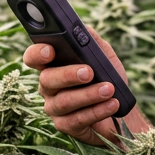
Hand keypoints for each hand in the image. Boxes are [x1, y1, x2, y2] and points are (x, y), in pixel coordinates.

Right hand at [22, 26, 129, 145]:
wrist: (121, 109)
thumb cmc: (108, 78)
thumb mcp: (104, 56)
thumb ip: (93, 41)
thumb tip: (84, 28)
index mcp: (53, 65)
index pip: (34, 57)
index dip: (37, 53)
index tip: (50, 51)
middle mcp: (48, 86)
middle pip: (47, 79)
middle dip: (68, 75)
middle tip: (89, 72)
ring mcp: (55, 107)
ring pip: (64, 101)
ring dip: (88, 94)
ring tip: (109, 89)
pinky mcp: (65, 125)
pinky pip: (77, 119)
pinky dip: (97, 111)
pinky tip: (111, 104)